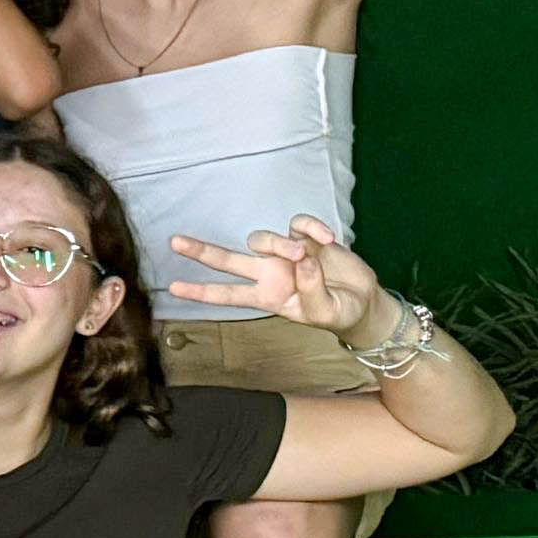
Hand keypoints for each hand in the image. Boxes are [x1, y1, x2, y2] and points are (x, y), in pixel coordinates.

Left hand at [167, 216, 377, 339]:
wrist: (364, 302)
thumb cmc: (338, 312)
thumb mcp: (323, 312)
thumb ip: (311, 290)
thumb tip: (300, 260)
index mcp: (267, 297)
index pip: (228, 295)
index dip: (202, 292)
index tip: (172, 289)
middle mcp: (269, 274)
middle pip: (228, 260)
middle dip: (202, 251)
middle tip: (175, 242)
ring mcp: (285, 254)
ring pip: (262, 239)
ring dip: (279, 243)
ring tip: (304, 254)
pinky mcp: (307, 238)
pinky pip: (298, 224)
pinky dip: (311, 227)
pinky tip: (328, 238)